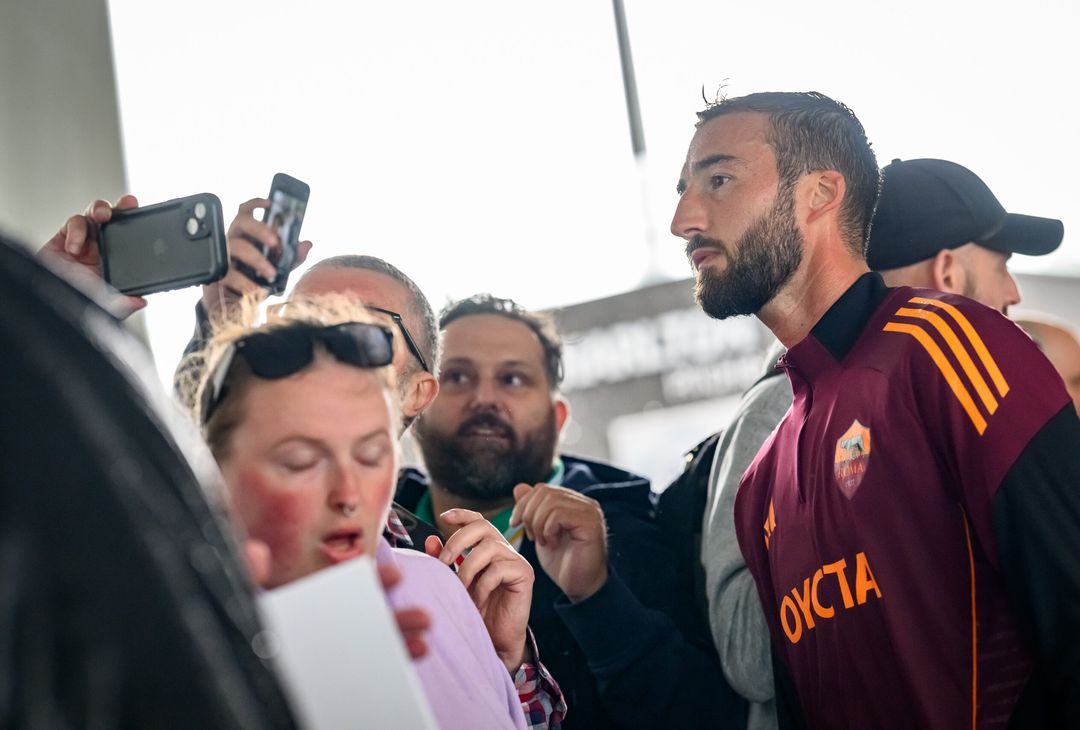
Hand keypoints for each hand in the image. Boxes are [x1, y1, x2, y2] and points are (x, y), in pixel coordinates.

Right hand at [39, 195, 146, 315]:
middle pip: (117, 220)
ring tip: (103, 216)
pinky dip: (76, 231)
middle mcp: (102, 249)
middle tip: (129, 204)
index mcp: (117, 262)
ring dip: (101, 209)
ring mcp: (84, 240)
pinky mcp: (65, 236)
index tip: (150, 219)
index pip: (133, 240)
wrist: (44, 303)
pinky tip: (74, 247)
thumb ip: (123, 304)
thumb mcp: (104, 307)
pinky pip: (75, 222)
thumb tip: (141, 300)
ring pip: (97, 214)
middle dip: (124, 208)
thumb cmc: (73, 305)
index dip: (141, 227)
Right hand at [201, 197, 312, 317]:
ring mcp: (224, 256)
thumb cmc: (256, 279)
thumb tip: (307, 244)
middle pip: (241, 223)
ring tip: (271, 273)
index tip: (269, 203)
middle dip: (259, 229)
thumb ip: (292, 256)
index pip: (245, 212)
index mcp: (246, 234)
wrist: (237, 304)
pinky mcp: (218, 274)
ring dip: (257, 259)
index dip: (255, 203)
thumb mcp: (278, 267)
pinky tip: (258, 290)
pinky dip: (246, 283)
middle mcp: (233, 240)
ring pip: (236, 247)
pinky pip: (230, 274)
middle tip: (275, 242)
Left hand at [244, 539, 429, 659]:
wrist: (226, 669)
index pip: (343, 590)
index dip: (372, 583)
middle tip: (422, 617)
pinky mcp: (323, 680)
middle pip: (363, 622)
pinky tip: (403, 665)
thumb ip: (246, 575)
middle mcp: (320, 629)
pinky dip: (382, 669)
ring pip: (366, 647)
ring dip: (396, 645)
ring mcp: (323, 656)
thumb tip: (255, 552)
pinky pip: (357, 675)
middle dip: (396, 620)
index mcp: (304, 606)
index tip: (396, 575)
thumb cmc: (242, 630)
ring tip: (421, 645)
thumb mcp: (241, 599)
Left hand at [425, 510, 532, 671]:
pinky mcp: (524, 574)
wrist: (496, 642)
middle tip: (443, 562)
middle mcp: (504, 550)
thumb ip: (444, 562)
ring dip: (468, 568)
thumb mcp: (455, 584)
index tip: (443, 518)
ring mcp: (516, 561)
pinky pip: (498, 569)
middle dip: (458, 541)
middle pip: (483, 526)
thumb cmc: (477, 612)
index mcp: (487, 548)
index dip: (462, 514)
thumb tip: (431, 540)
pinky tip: (478, 601)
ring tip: (461, 588)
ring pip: (489, 547)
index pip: (478, 520)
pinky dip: (482, 585)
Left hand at [510, 483, 608, 603]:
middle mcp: (585, 502)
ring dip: (538, 524)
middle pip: (544, 492)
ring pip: (550, 502)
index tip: (515, 524)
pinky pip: (559, 515)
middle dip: (529, 514)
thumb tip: (518, 487)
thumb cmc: (563, 563)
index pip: (541, 488)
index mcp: (573, 502)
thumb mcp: (540, 532)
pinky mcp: (591, 523)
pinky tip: (552, 544)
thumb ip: (532, 509)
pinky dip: (548, 530)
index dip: (523, 504)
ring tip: (542, 541)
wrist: (580, 587)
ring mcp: (590, 511)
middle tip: (531, 536)